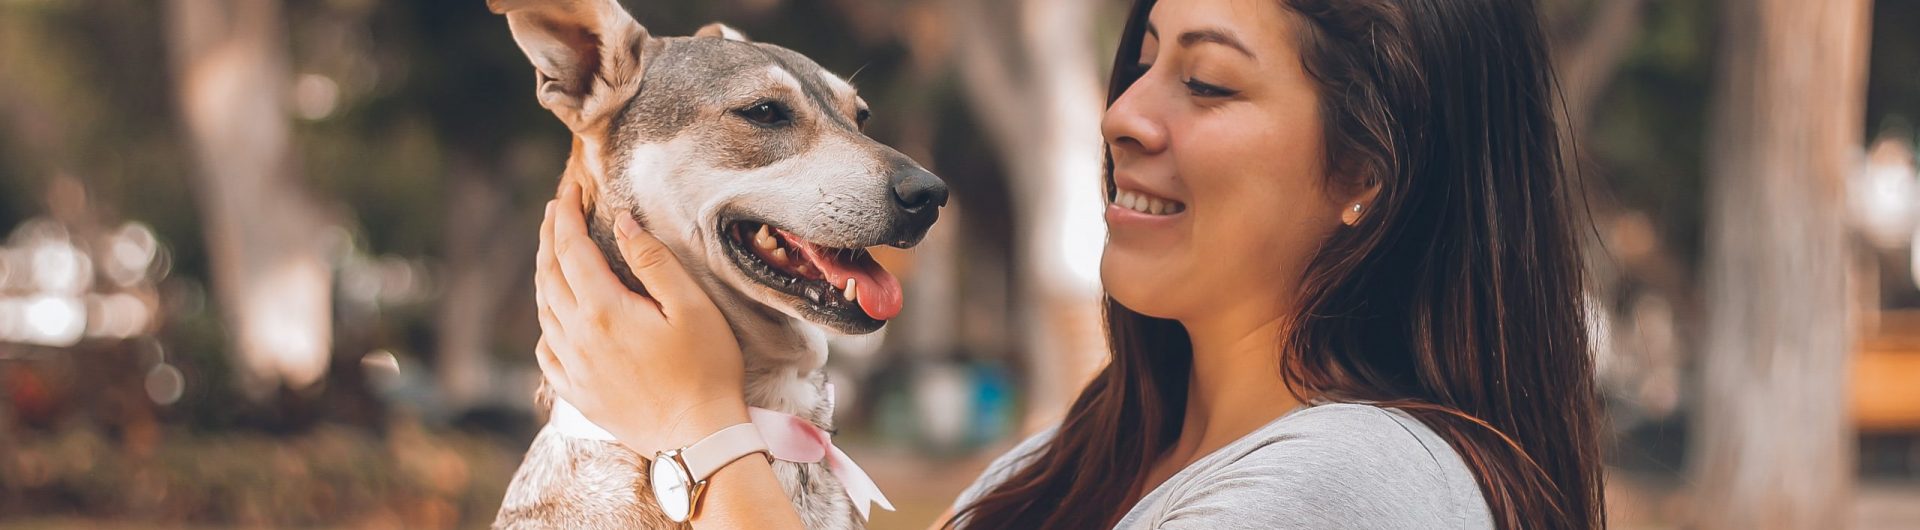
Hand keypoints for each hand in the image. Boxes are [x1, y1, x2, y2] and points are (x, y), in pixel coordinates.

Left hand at [533, 183, 749, 454]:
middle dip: (549, 236)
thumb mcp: (691, 306)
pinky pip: (547, 352)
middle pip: (549, 275)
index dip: (566, 214)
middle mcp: (577, 338)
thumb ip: (652, 260)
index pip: (571, 248)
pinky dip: (547, 324)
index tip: (569, 188)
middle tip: (555, 209)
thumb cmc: (706, 370)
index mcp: (603, 310)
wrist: (698, 439)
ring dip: (545, 275)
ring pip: (544, 311)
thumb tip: (620, 221)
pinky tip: (555, 318)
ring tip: (553, 252)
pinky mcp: (578, 395)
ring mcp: (573, 369)